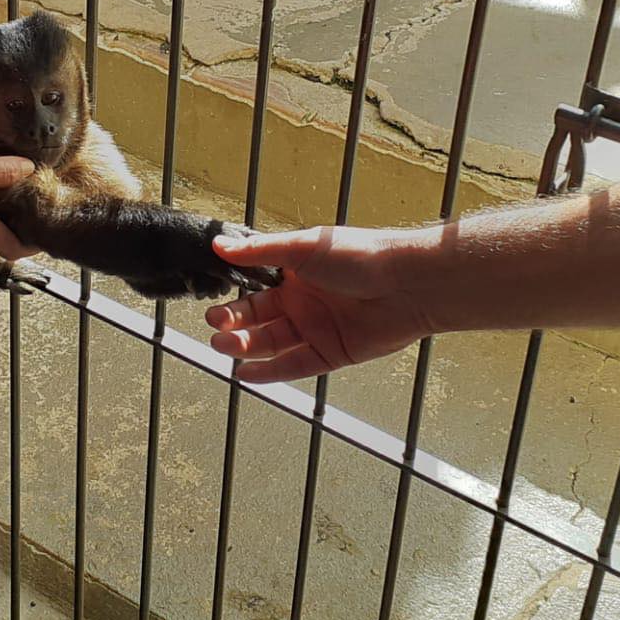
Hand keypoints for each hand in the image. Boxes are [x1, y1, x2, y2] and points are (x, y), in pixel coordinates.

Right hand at [0, 135, 38, 259]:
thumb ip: (1, 171)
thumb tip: (28, 169)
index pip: (11, 249)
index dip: (34, 247)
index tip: (51, 236)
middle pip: (4, 238)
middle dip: (27, 229)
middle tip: (46, 213)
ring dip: (12, 214)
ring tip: (31, 197)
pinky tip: (4, 182)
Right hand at [205, 227, 433, 382]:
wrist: (406, 285)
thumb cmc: (361, 256)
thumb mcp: (304, 248)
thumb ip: (260, 251)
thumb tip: (219, 245)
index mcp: (298, 273)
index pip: (256, 290)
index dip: (234, 301)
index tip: (212, 309)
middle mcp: (306, 302)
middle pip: (261, 319)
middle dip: (235, 325)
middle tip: (216, 328)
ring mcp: (318, 329)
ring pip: (273, 343)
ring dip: (246, 347)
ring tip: (224, 345)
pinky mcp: (332, 354)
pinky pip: (295, 366)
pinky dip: (270, 372)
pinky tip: (246, 374)